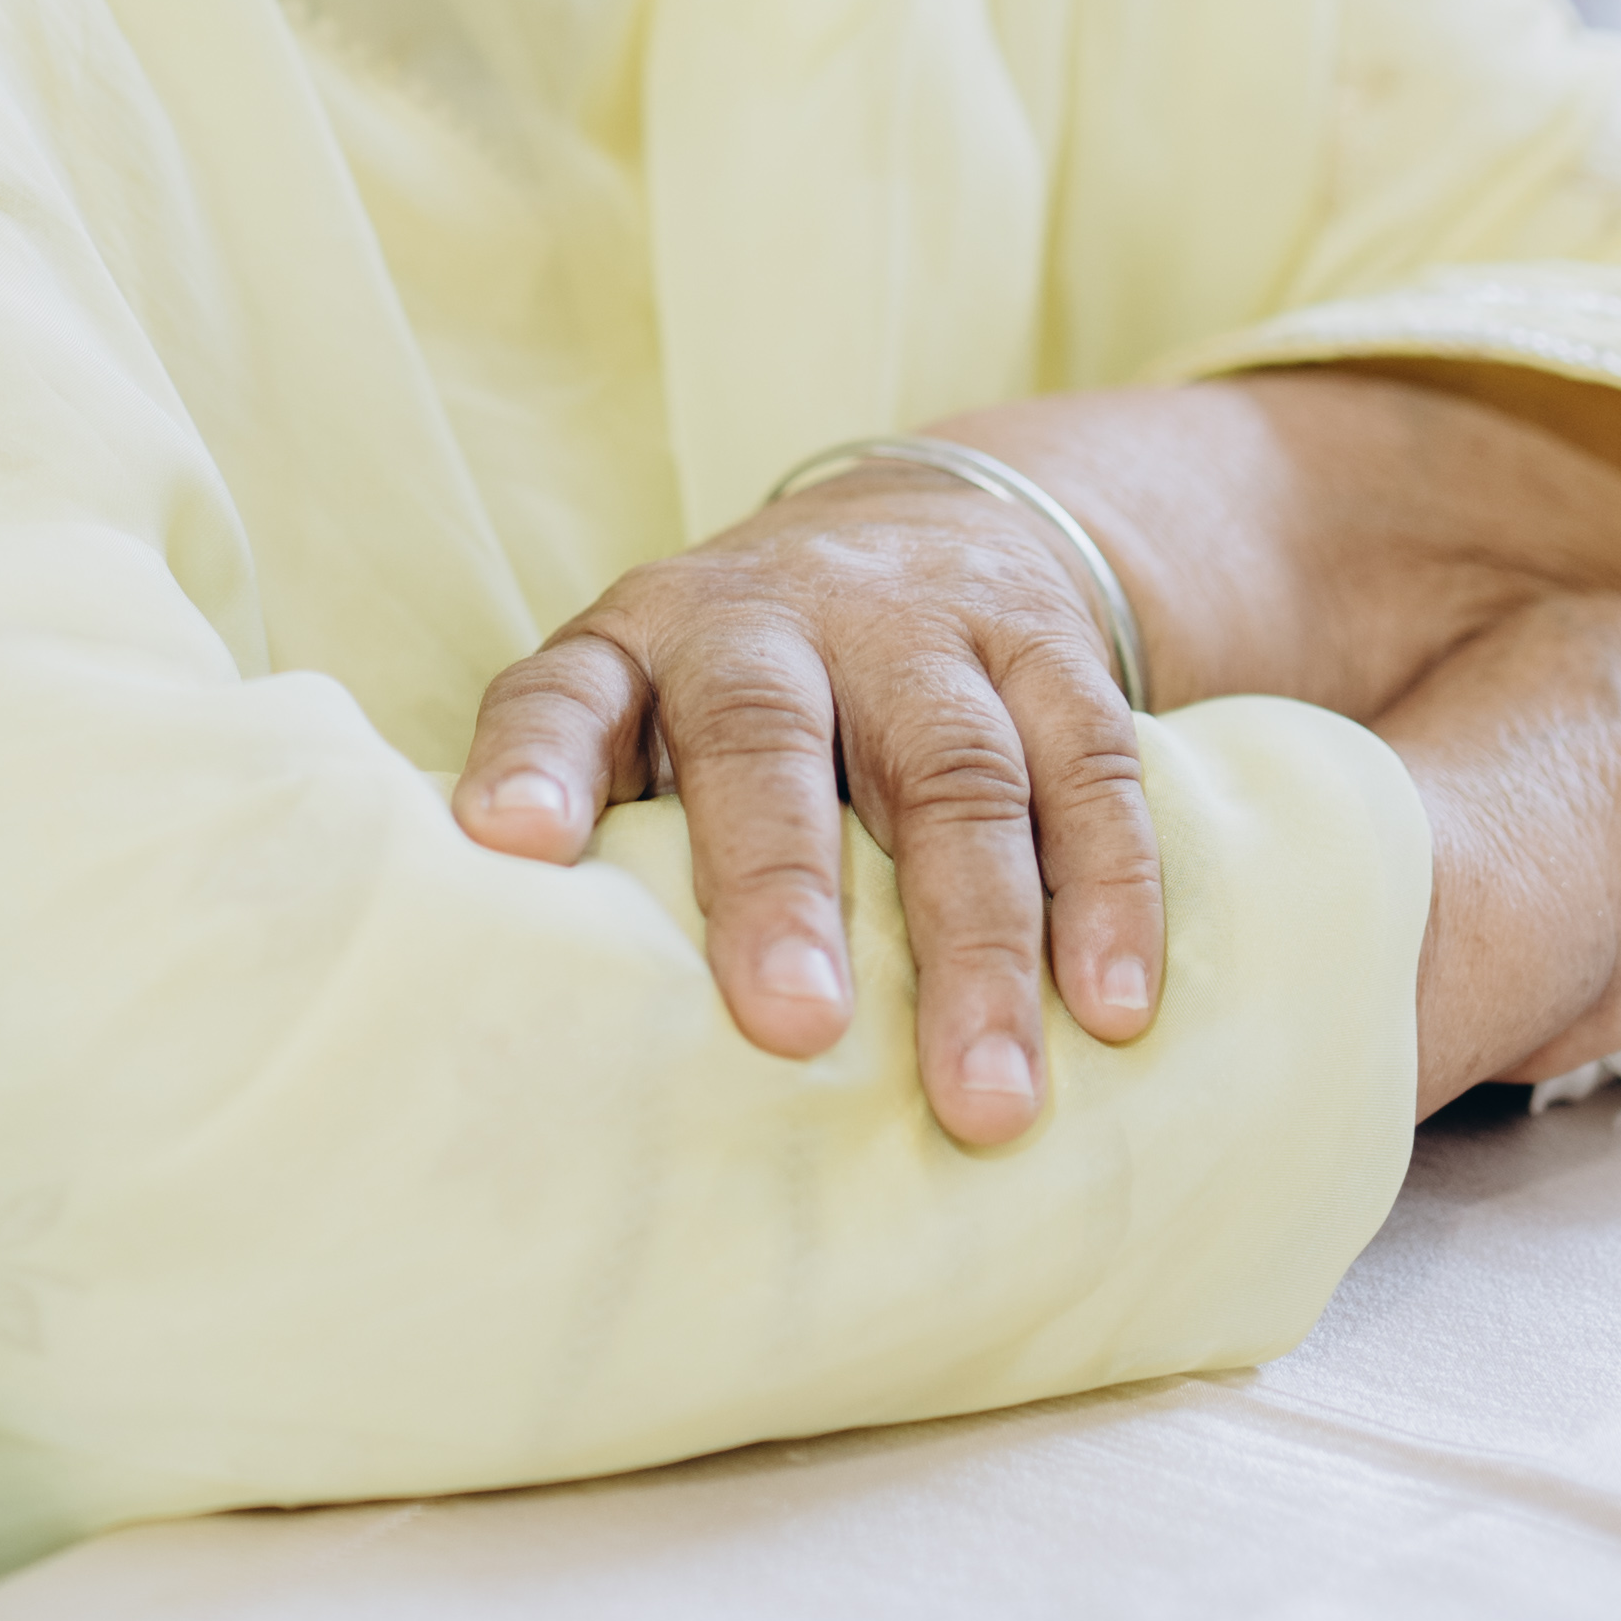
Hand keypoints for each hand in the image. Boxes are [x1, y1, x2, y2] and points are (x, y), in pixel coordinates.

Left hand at [452, 466, 1159, 1152]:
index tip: (510, 843)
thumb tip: (554, 1026)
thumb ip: (612, 831)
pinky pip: (1090, 768)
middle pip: (768, 736)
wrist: (933, 524)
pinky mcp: (1050, 651)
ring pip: (954, 772)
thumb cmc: (749, 690)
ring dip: (978, 941)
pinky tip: (1111, 1007)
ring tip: (987, 1097)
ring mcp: (922, 628)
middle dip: (781, 885)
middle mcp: (772, 620)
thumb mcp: (652, 714)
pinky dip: (1109, 892)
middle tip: (789, 1027)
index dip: (539, 761)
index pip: (566, 692)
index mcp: (642, 644)